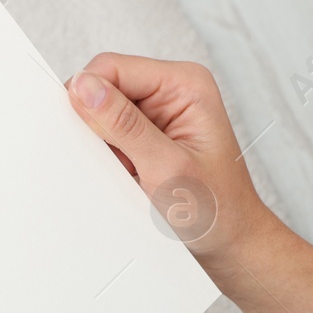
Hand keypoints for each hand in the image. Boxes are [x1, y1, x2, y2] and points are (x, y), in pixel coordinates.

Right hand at [65, 53, 269, 269]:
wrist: (230, 244)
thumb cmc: (215, 208)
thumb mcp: (166, 167)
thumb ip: (123, 125)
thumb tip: (84, 86)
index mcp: (184, 84)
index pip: (113, 68)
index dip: (88, 95)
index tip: (83, 133)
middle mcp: (171, 92)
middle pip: (105, 87)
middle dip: (95, 123)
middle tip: (114, 161)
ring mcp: (157, 115)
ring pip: (102, 114)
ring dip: (102, 145)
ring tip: (125, 173)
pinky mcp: (146, 137)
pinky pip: (109, 137)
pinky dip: (107, 158)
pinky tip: (125, 177)